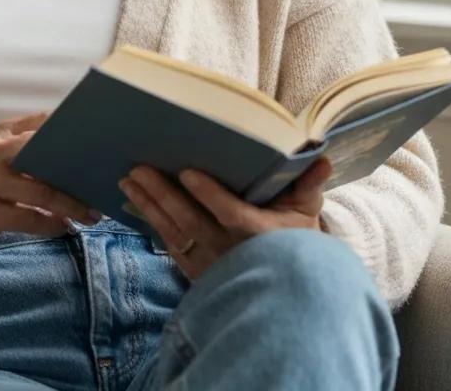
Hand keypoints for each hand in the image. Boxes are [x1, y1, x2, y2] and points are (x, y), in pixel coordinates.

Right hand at [0, 111, 100, 261]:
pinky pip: (27, 219)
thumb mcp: (3, 160)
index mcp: (4, 134)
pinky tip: (64, 228)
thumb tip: (82, 159)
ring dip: (70, 206)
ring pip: (40, 192)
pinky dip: (50, 225)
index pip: (43, 123)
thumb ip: (33, 153)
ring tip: (91, 215)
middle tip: (101, 186)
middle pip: (45, 156)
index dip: (72, 130)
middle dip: (76, 173)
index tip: (100, 143)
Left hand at [118, 156, 333, 281]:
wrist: (286, 294)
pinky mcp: (196, 273)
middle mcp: (230, 251)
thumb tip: (323, 156)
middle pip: (191, 221)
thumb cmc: (295, 245)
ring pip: (175, 233)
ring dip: (149, 205)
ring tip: (128, 179)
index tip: (188, 172)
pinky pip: (169, 247)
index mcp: (258, 234)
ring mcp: (209, 265)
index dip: (209, 194)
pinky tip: (135, 203)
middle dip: (163, 194)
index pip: (231, 214)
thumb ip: (309, 185)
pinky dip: (151, 225)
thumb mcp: (305, 215)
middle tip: (138, 168)